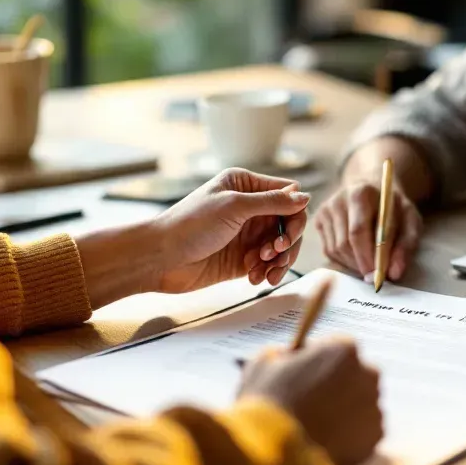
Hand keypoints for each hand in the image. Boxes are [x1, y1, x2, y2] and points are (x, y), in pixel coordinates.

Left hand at [150, 169, 310, 294]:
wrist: (160, 258)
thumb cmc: (189, 224)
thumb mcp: (234, 206)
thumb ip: (272, 202)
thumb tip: (305, 196)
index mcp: (246, 185)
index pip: (288, 195)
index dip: (294, 216)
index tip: (285, 236)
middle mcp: (250, 208)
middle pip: (289, 223)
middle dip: (286, 242)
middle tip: (272, 254)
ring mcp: (247, 234)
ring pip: (281, 247)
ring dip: (278, 261)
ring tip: (263, 271)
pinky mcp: (242, 259)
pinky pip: (268, 265)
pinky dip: (267, 272)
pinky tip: (253, 279)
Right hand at [239, 339, 382, 464]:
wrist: (275, 456)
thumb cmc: (267, 403)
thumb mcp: (263, 363)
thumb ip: (283, 355)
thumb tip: (287, 359)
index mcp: (344, 348)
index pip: (337, 348)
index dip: (319, 361)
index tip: (305, 375)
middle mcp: (368, 374)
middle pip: (355, 375)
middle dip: (338, 385)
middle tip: (311, 403)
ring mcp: (374, 406)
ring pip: (361, 404)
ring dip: (345, 411)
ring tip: (316, 427)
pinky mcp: (375, 438)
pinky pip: (363, 431)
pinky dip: (349, 436)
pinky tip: (325, 443)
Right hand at [314, 178, 422, 280]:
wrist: (371, 187)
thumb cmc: (392, 207)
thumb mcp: (410, 220)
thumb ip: (406, 244)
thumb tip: (394, 273)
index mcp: (360, 193)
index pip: (358, 232)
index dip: (368, 258)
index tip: (379, 276)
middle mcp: (338, 201)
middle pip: (344, 243)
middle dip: (361, 264)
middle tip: (375, 276)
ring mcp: (326, 211)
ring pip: (335, 250)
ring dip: (353, 264)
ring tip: (369, 264)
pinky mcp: (319, 221)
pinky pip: (329, 250)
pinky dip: (344, 260)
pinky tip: (358, 256)